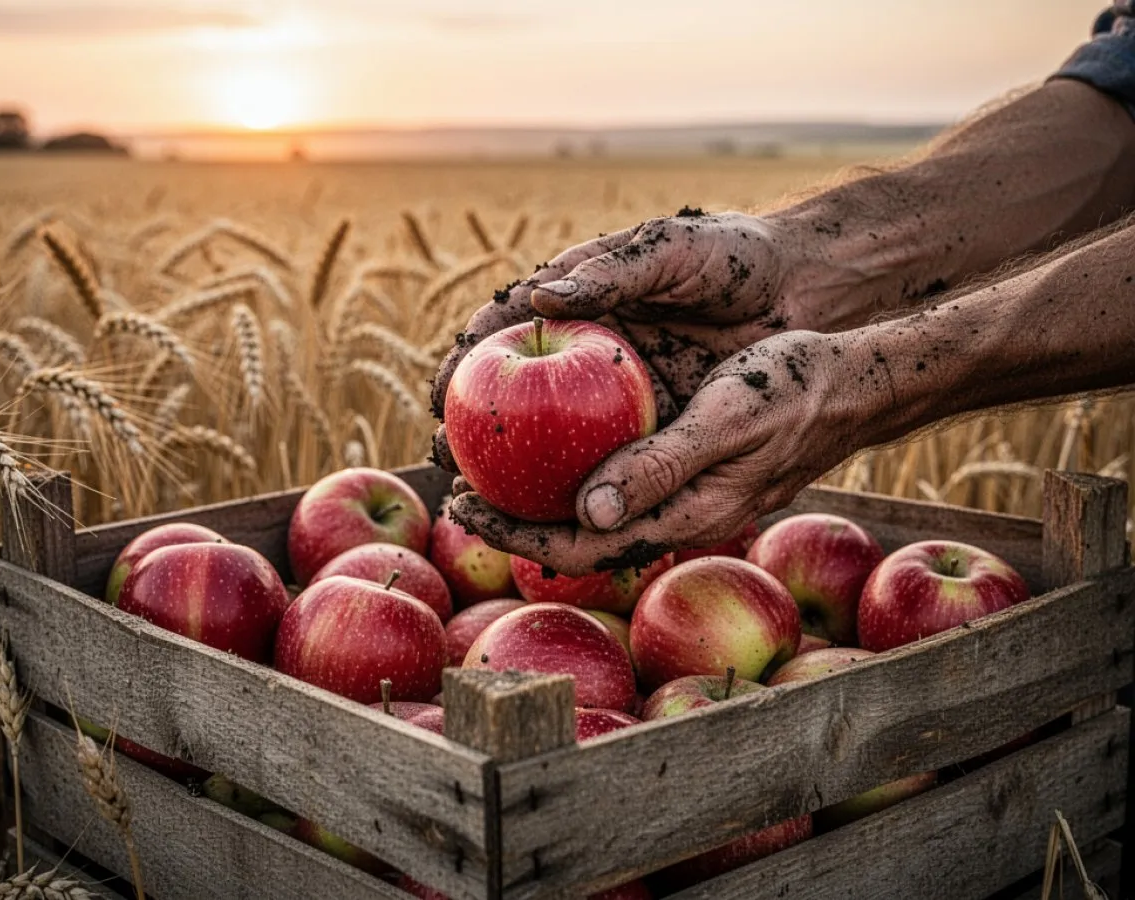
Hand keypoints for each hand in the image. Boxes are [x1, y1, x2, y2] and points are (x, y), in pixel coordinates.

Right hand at [430, 211, 804, 469]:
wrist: (806, 288)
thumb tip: (537, 299)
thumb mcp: (672, 250)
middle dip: (478, 426)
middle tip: (448, 456)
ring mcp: (623, 392)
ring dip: (519, 468)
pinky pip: (613, 457)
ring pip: (559, 436)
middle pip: (520, 392)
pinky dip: (582, 482)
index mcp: (583, 300)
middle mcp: (592, 352)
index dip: (469, 361)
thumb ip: (610, 272)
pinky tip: (559, 509)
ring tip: (483, 495)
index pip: (507, 330)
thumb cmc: (734, 255)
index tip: (442, 394)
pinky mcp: (659, 422)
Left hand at [449, 330, 871, 575]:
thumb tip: (586, 513)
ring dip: (533, 494)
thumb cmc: (793, 393)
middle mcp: (671, 514)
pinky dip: (568, 464)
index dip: (516, 535)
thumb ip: (661, 467)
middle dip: (511, 519)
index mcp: (679, 516)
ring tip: (480, 465)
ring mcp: (676, 493)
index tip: (462, 507)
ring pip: (588, 508)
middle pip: (573, 536)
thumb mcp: (726, 422)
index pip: (579, 547)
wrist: (848, 385)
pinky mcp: (681, 466)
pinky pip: (612, 476)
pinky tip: (543, 436)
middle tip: (453, 487)